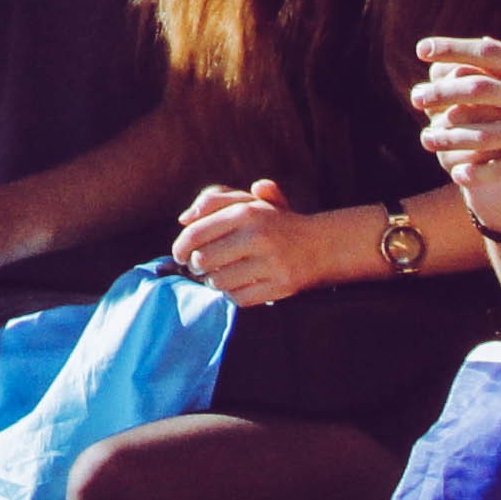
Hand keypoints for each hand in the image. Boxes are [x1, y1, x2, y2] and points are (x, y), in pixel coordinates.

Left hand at [170, 179, 364, 308]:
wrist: (321, 245)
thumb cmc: (273, 222)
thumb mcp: (246, 202)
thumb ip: (212, 201)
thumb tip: (183, 219)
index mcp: (245, 213)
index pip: (195, 234)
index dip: (180, 247)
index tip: (179, 255)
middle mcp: (258, 237)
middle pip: (203, 260)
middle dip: (195, 266)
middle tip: (198, 266)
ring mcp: (271, 263)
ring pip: (219, 282)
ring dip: (213, 281)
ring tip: (217, 275)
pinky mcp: (282, 286)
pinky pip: (240, 298)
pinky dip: (233, 295)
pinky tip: (236, 286)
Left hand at [410, 31, 500, 205]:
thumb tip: (497, 47)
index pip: (488, 52)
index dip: (450, 50)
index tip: (421, 51)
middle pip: (477, 89)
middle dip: (440, 94)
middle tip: (416, 99)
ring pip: (486, 131)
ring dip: (451, 137)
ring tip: (427, 140)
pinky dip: (481, 172)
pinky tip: (460, 175)